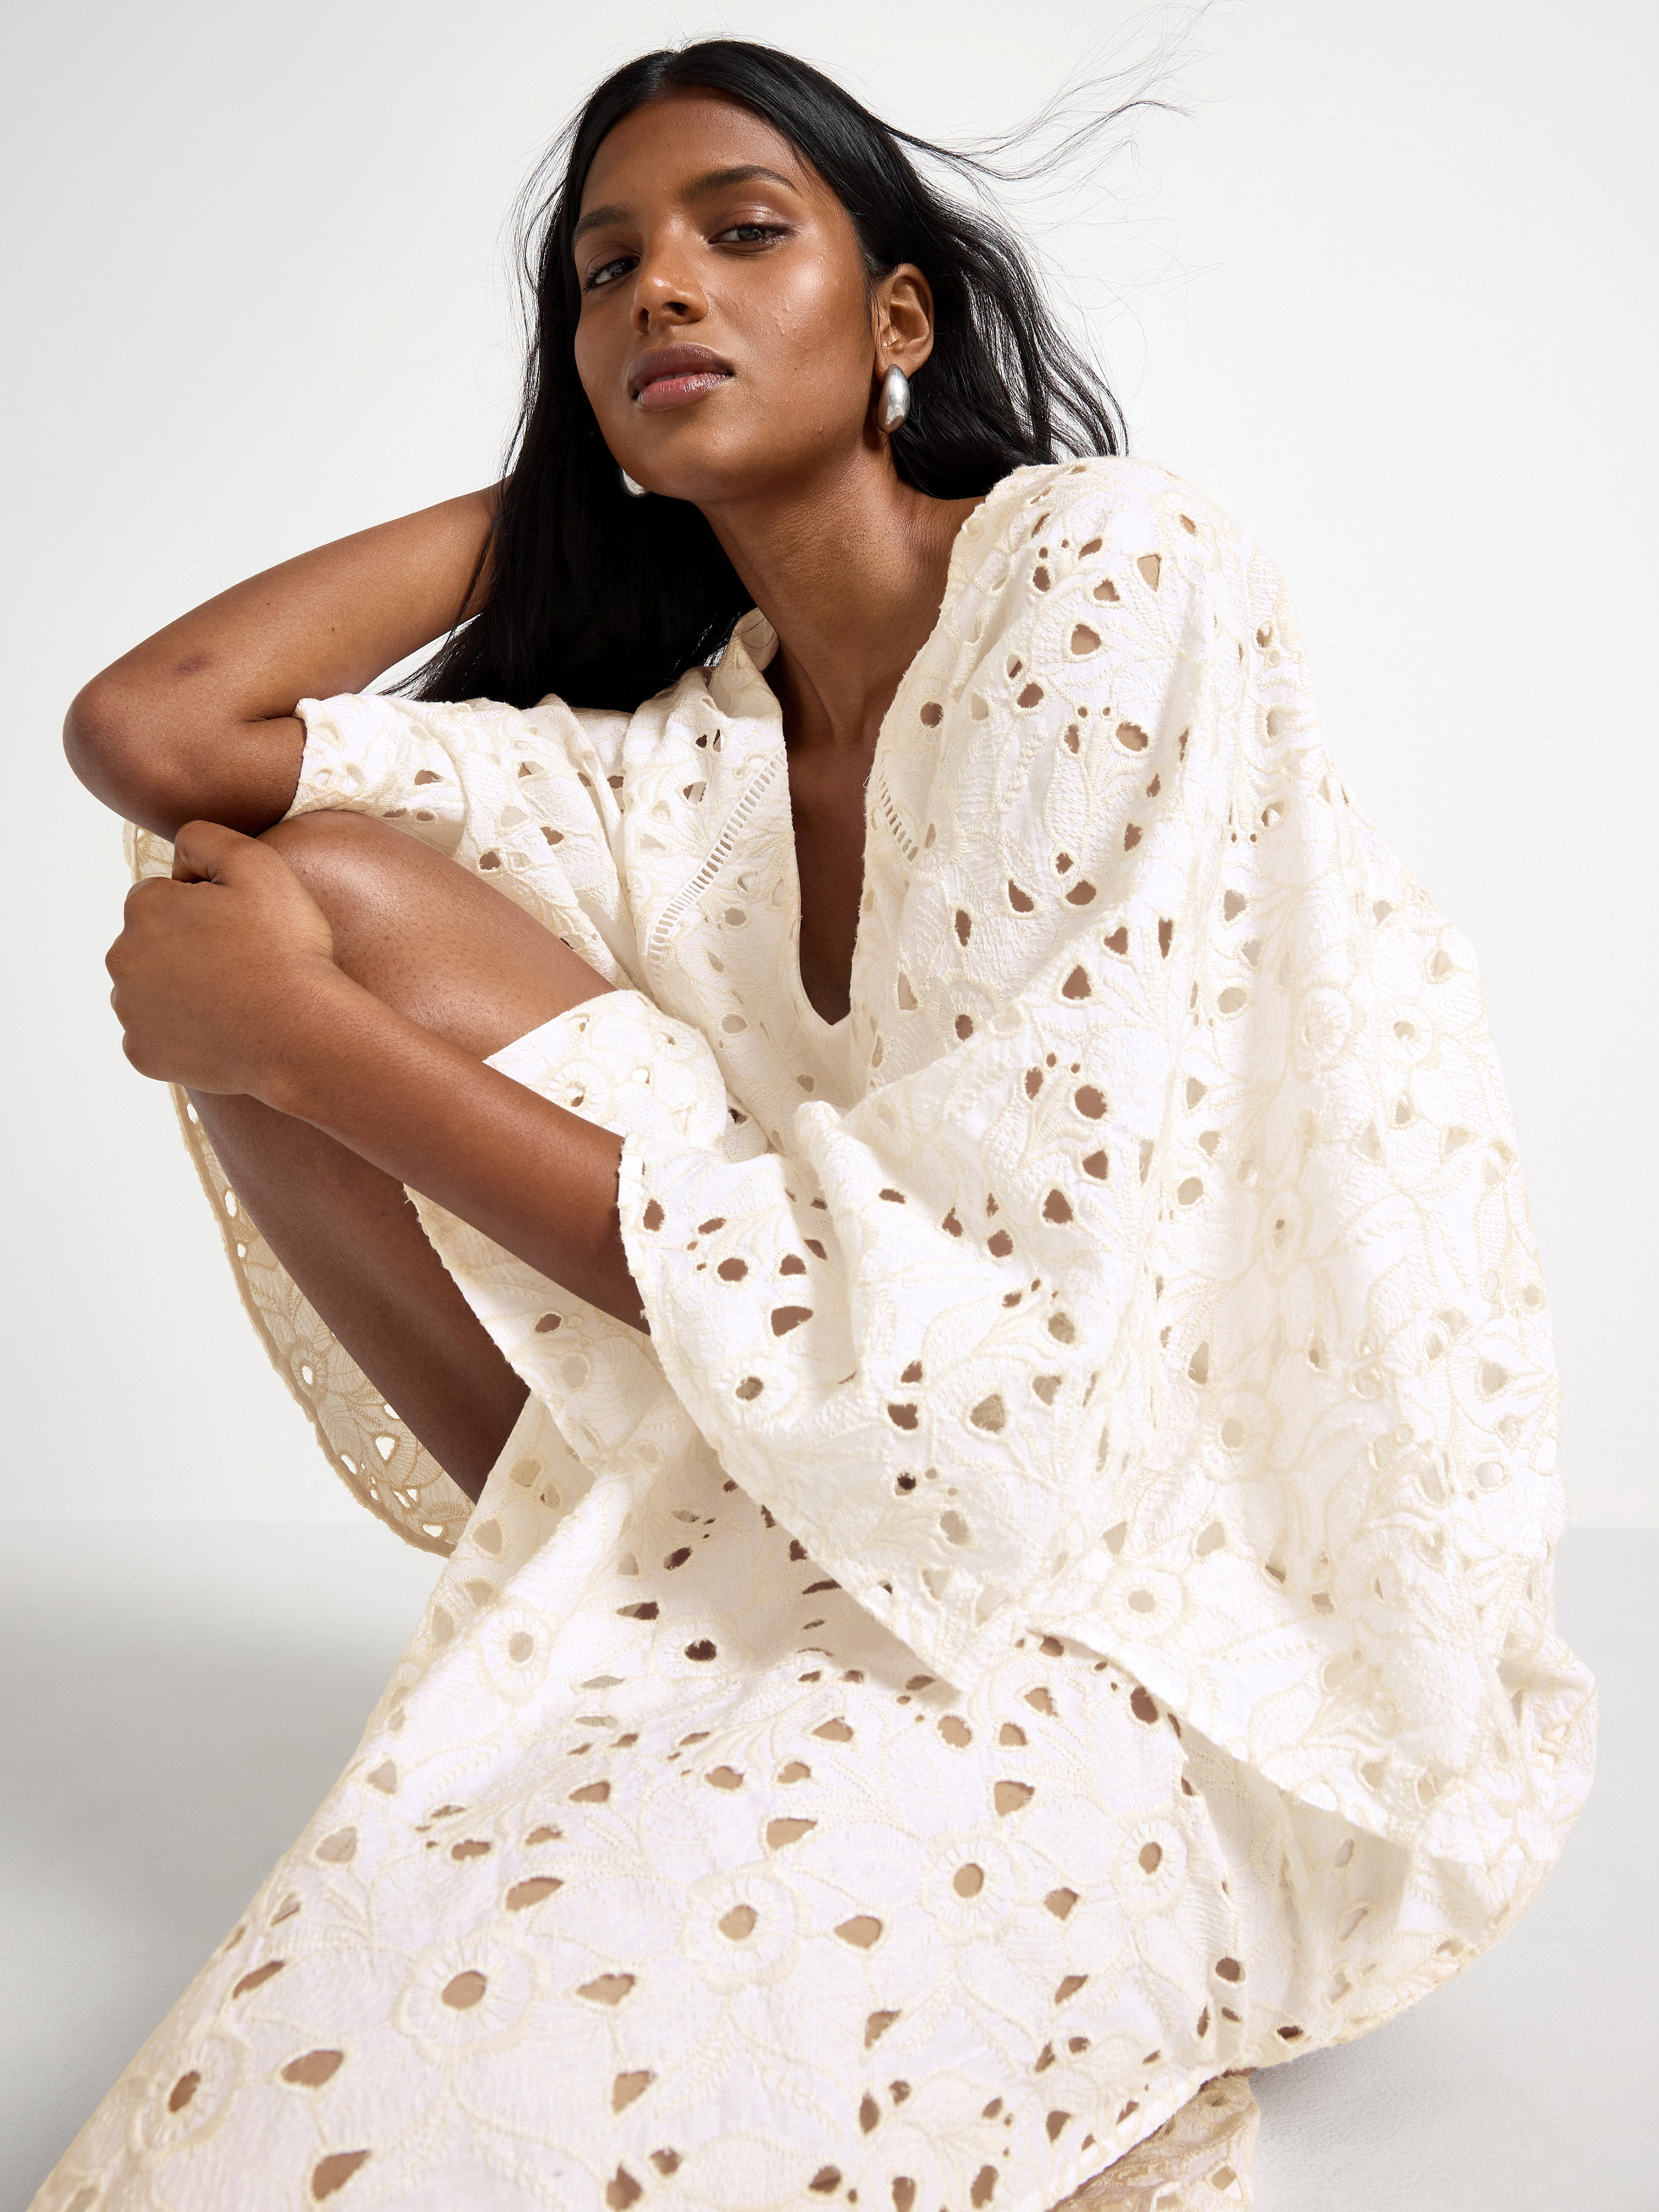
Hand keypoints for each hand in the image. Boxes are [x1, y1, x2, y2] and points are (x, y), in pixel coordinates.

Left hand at [107, 820, 342, 1096]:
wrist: (300, 1035)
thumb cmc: (286, 948)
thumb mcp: (257, 862)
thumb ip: (205, 837)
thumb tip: (178, 858)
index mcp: (143, 907)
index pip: (162, 894)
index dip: (204, 904)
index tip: (241, 924)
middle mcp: (121, 957)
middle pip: (151, 942)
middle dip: (185, 945)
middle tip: (240, 961)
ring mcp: (129, 1011)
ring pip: (151, 988)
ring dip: (180, 987)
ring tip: (233, 996)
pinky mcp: (141, 1053)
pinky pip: (156, 1035)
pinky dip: (181, 1032)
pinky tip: (221, 1029)